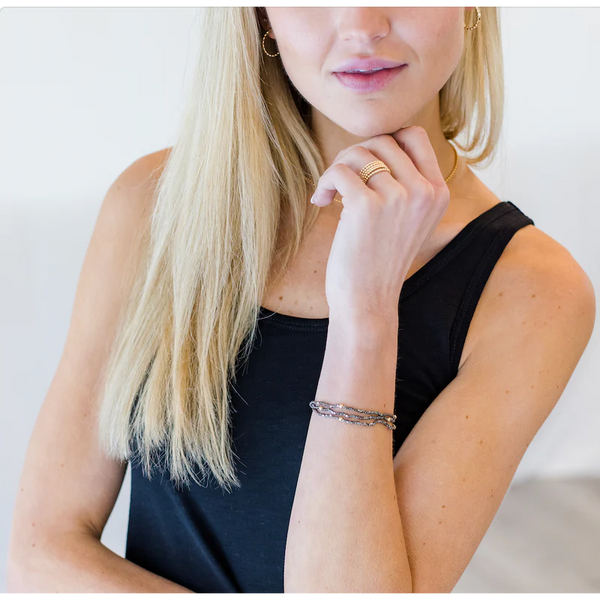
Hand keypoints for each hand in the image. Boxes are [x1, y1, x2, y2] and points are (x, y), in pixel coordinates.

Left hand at [311, 126, 450, 321]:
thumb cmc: (380, 261)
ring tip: (330, 194)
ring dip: (336, 169)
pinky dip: (324, 182)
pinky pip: (338, 171)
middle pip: (382, 140)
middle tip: (341, 180)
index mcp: (438, 192)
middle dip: (355, 155)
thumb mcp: (408, 219)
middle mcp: (424, 191)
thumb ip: (405, 183)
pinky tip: (321, 201)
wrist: (368, 301)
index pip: (413, 135)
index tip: (365, 165)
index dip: (383, 141)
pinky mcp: (367, 206)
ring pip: (358, 153)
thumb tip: (374, 144)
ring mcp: (398, 197)